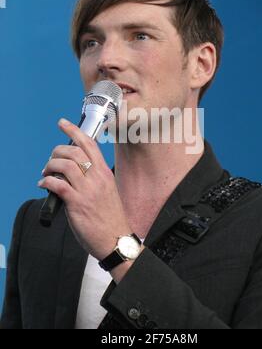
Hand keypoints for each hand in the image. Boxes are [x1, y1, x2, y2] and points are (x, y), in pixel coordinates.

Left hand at [38, 118, 132, 261]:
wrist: (116, 239)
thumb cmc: (111, 218)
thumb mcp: (107, 191)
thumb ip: (93, 179)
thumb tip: (73, 172)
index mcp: (104, 173)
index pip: (90, 144)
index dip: (74, 131)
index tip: (63, 123)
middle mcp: (97, 178)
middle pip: (74, 152)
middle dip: (56, 151)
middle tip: (51, 160)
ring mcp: (88, 191)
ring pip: (64, 165)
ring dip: (50, 166)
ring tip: (46, 174)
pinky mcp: (78, 204)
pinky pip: (58, 185)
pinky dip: (47, 182)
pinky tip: (44, 185)